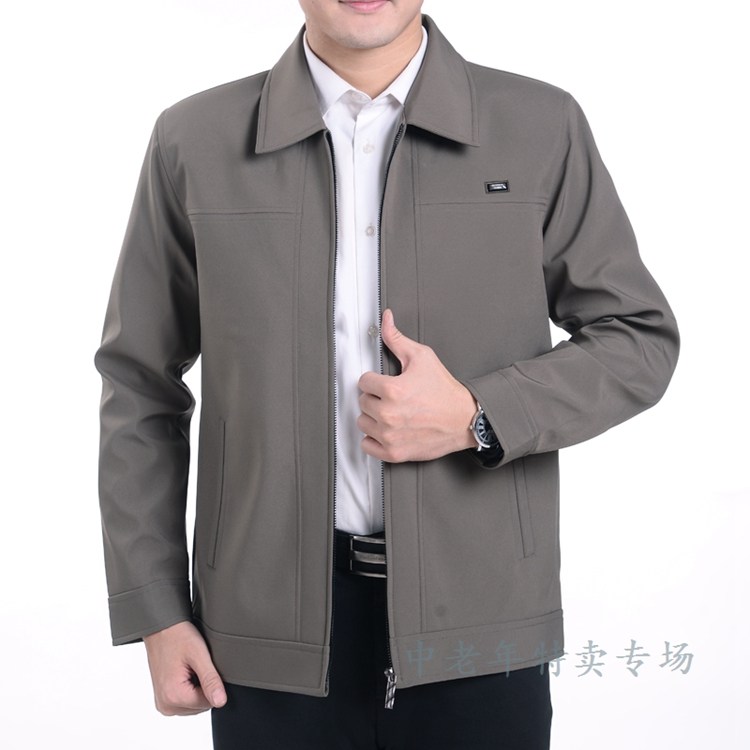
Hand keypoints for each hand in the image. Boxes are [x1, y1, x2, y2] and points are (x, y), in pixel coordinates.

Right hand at [143, 620, 226, 715]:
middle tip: (195, 665)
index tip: (202, 666)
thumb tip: (221, 702)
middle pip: (201, 705)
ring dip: (197, 687)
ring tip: (189, 668)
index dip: (212, 683)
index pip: (208, 702)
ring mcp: (163, 704)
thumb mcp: (198, 655)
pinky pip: (185, 701)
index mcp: (173, 697)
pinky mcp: (164, 700)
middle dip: (204, 686)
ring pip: (194, 704)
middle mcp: (165, 705)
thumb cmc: (177, 637)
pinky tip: (185, 672)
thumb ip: (210, 680)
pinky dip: (189, 688)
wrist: (160, 628)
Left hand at [357, 309, 477, 461]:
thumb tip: (385, 320)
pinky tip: (387, 430)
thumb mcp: (422, 357)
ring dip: (373, 418)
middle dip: (375, 398)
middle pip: (362, 402)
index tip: (386, 383)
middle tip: (393, 398)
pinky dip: (374, 440)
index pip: (363, 381)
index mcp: (393, 390)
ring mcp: (390, 436)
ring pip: (363, 423)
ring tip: (392, 413)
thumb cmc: (445, 391)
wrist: (465, 420)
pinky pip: (367, 446)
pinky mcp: (394, 453)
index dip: (375, 380)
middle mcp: (389, 414)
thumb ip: (397, 339)